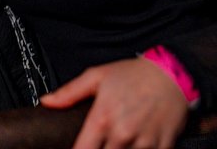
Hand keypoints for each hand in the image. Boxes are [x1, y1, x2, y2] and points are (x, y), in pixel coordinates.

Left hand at [40, 58, 187, 148]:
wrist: (171, 75)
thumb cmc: (131, 75)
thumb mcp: (96, 76)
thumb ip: (69, 93)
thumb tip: (45, 102)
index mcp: (102, 119)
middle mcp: (122, 135)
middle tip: (97, 144)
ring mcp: (144, 143)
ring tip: (115, 143)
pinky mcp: (163, 147)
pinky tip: (134, 146)